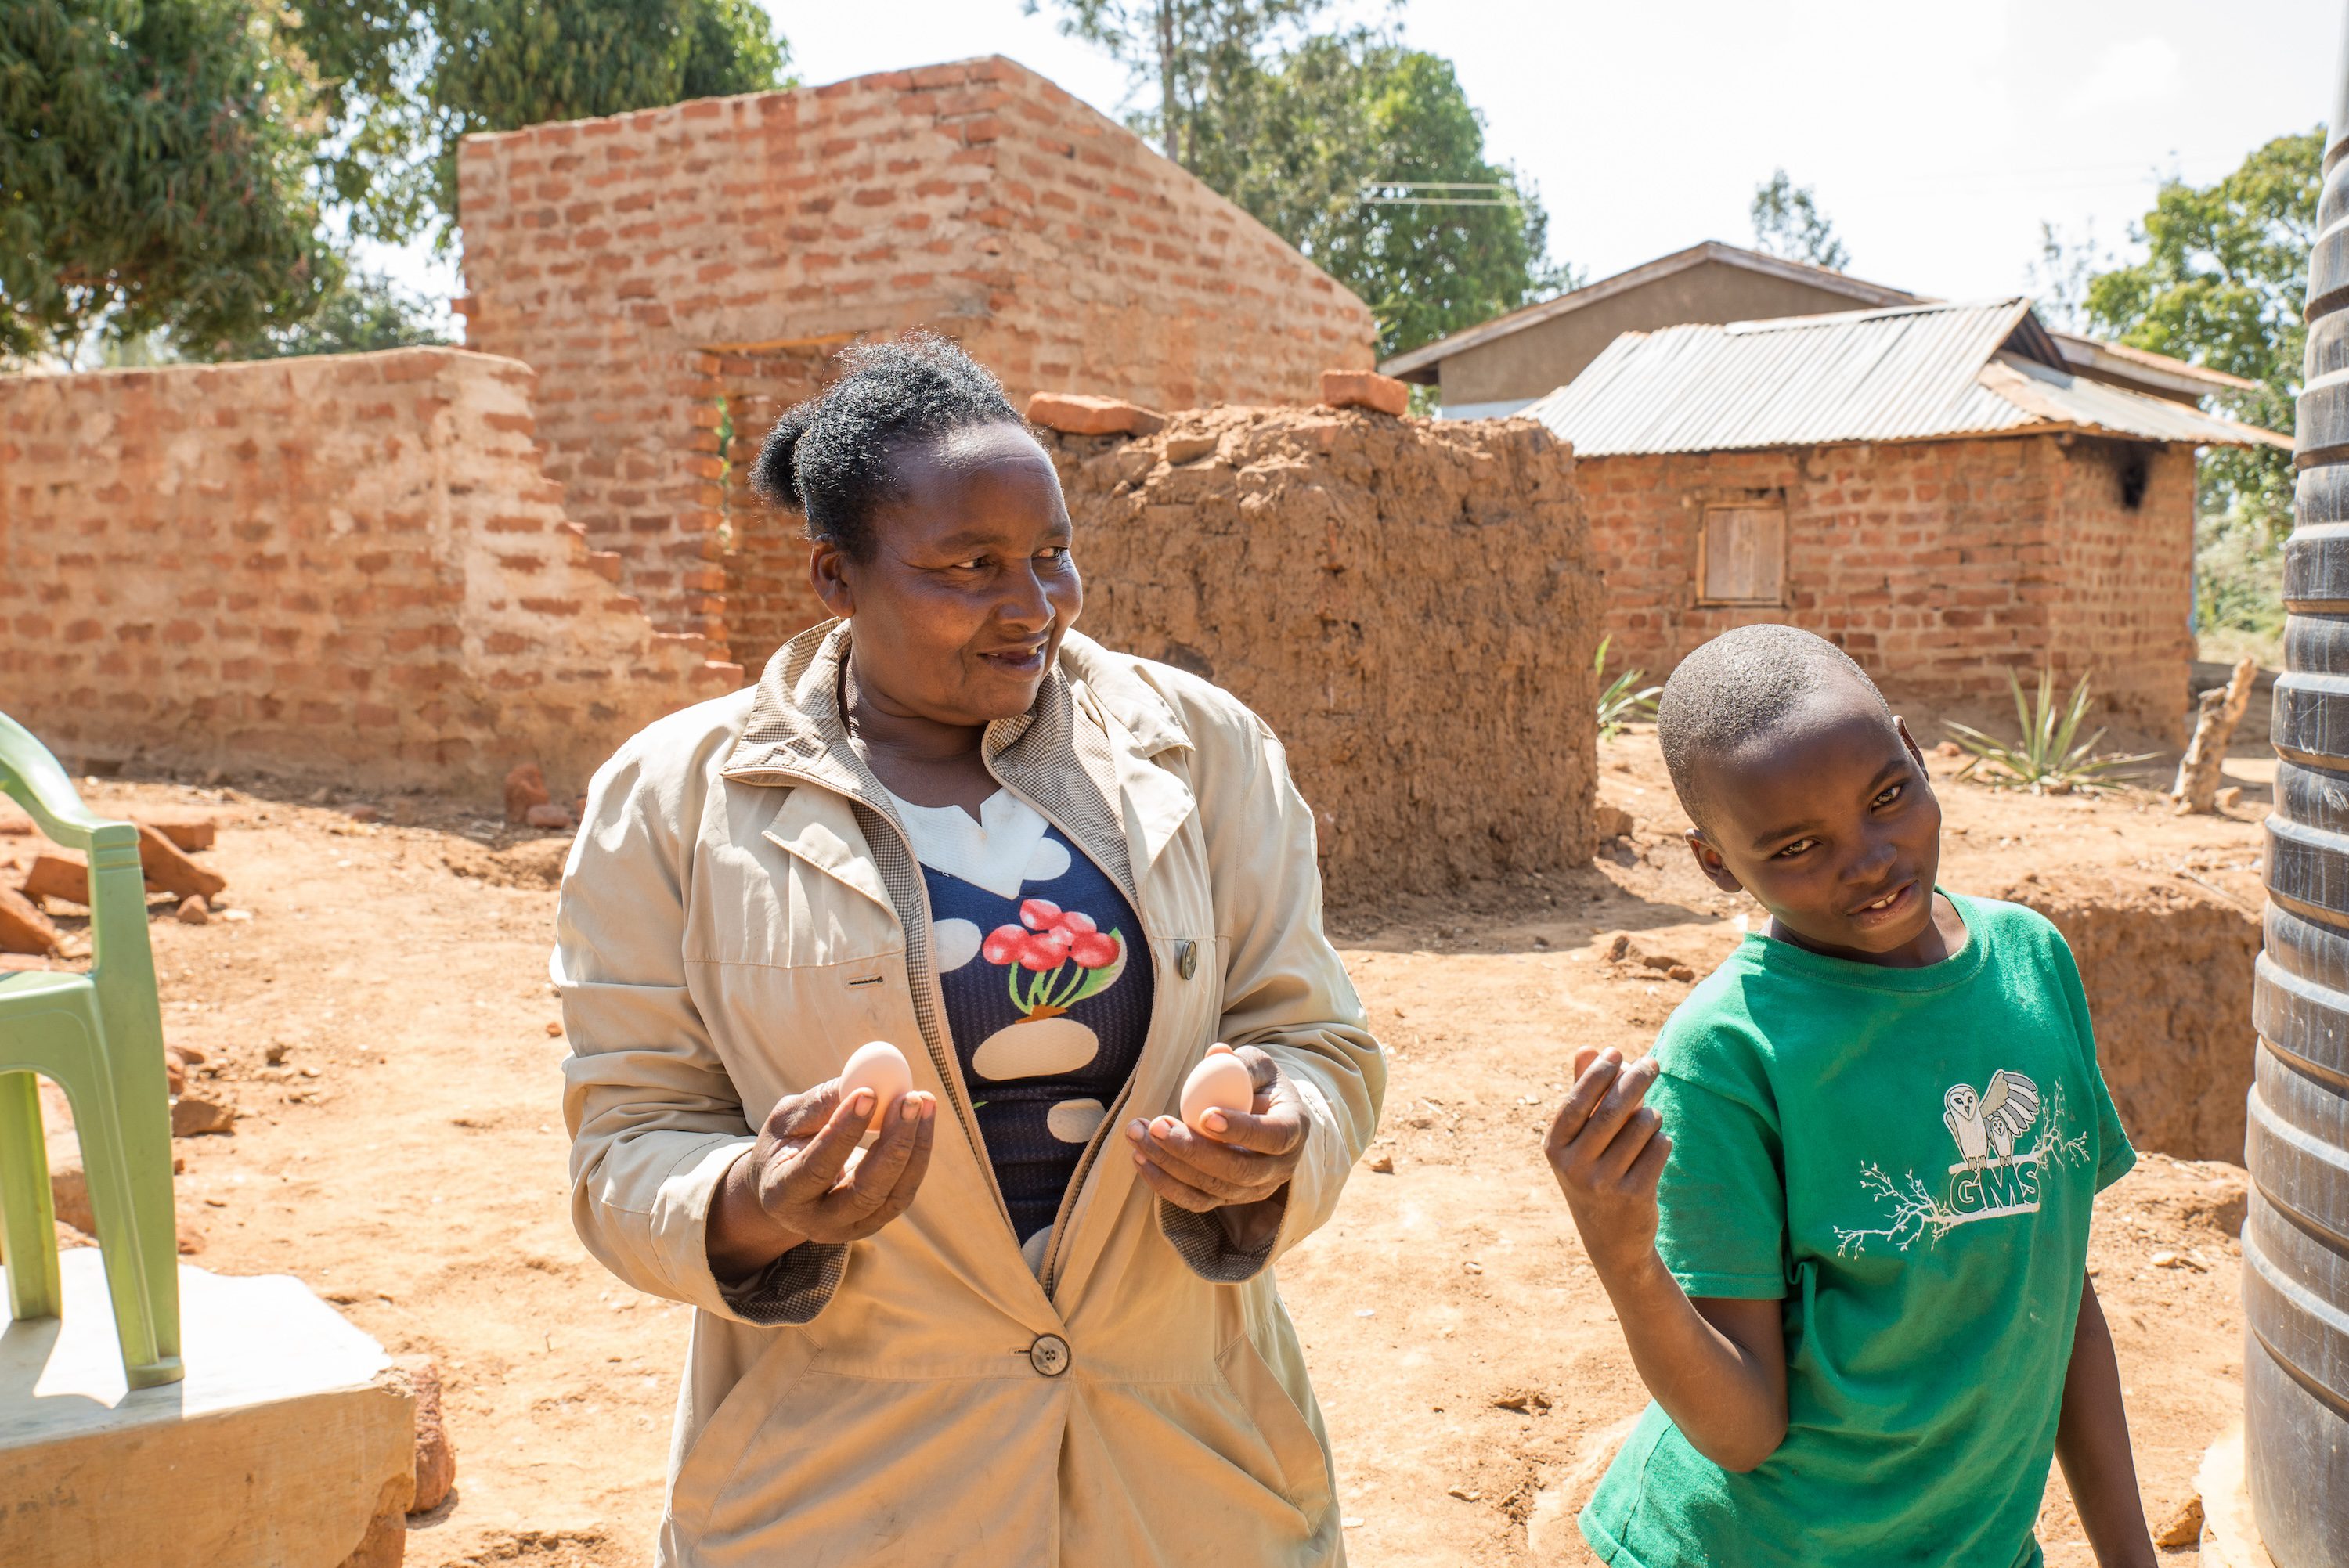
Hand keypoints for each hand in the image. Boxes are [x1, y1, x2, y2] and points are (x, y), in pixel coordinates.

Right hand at [708, 1079, 936, 1280]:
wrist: (787, 1189)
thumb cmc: (784, 1146)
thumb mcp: (786, 1121)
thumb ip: (818, 1105)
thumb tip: (862, 1082)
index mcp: (782, 1196)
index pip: (817, 1169)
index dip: (844, 1132)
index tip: (868, 1093)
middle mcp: (817, 1222)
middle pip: (864, 1192)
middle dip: (893, 1143)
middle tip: (909, 1098)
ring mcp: (850, 1228)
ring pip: (894, 1195)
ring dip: (915, 1145)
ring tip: (923, 1100)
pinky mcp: (875, 1222)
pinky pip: (904, 1190)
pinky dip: (919, 1153)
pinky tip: (922, 1117)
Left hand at [1127, 1045, 1305, 1241]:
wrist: (1264, 1119)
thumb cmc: (1260, 1087)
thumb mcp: (1258, 1067)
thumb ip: (1242, 1062)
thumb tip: (1217, 1053)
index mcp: (1293, 1130)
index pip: (1274, 1137)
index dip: (1241, 1130)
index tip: (1205, 1115)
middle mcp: (1278, 1168)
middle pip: (1238, 1170)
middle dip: (1192, 1149)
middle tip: (1156, 1125)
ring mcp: (1253, 1189)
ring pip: (1212, 1187)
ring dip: (1169, 1163)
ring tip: (1138, 1133)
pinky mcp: (1227, 1199)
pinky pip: (1195, 1201)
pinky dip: (1164, 1183)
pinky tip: (1140, 1156)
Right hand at [1544, 1047, 1670, 1273]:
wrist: (1611, 1240)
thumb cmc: (1594, 1174)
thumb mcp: (1580, 1140)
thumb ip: (1584, 1094)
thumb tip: (1587, 1049)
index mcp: (1554, 1148)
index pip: (1576, 1100)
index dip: (1597, 1073)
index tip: (1616, 1051)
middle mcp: (1574, 1166)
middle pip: (1611, 1109)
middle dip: (1635, 1079)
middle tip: (1652, 1063)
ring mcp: (1604, 1183)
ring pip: (1641, 1126)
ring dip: (1651, 1115)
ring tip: (1650, 1119)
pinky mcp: (1634, 1196)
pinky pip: (1658, 1148)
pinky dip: (1662, 1139)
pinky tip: (1657, 1145)